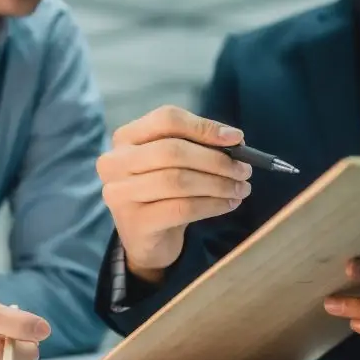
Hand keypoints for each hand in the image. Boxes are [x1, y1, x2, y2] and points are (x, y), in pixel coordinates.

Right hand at [96, 106, 253, 282]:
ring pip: (178, 180)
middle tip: (244, 170)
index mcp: (125, 138)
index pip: (166, 119)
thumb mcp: (175, 164)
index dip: (203, 127)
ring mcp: (120, 194)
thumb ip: (198, 146)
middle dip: (216, 160)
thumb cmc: (163, 194)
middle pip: (172, 150)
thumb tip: (234, 139)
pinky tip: (229, 204)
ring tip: (241, 189)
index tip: (237, 138)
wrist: (147, 240)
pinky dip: (212, 205)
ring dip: (218, 184)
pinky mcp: (136, 222)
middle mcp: (115, 163)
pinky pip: (182, 208)